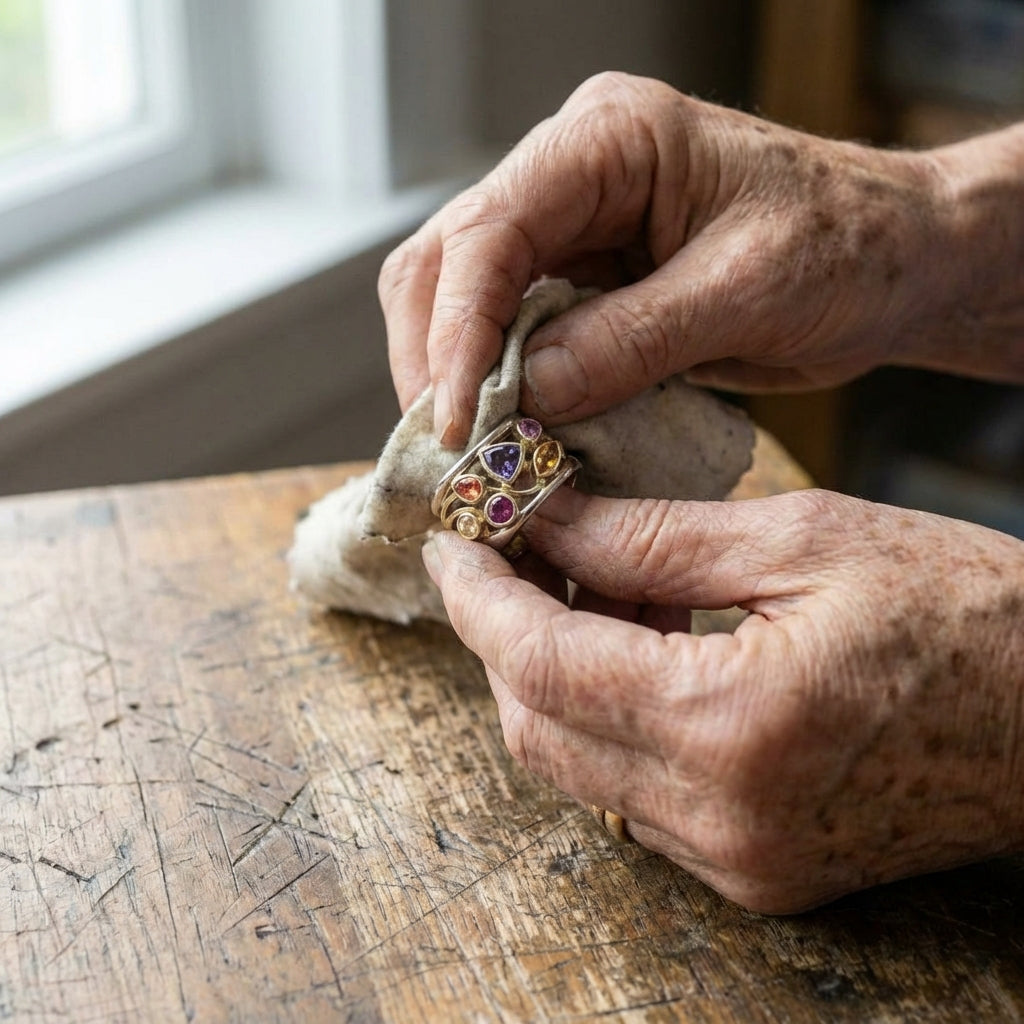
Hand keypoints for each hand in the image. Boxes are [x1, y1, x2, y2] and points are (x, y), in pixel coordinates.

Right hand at [379, 71, 995, 447]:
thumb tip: (524, 395)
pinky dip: (498, 386)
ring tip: (470, 451)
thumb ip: (631, 340)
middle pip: (448, 259)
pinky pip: (511, 332)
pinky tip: (507, 433)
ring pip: (463, 297)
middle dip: (435, 357)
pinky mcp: (583, 280)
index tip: (456, 421)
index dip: (458, 330)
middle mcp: (572, 173)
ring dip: (455, 376)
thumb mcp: (747, 291)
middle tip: (448, 448)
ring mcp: (571, 227)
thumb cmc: (848, 247)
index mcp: (610, 139)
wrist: (895, 259)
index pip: (490, 229)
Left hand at [421, 487, 1023, 912]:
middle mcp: (720, 817)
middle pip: (538, 726)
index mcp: (731, 723)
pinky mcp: (756, 869)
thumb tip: (546, 517)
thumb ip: (653, 535)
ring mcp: (737, 859)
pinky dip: (609, 714)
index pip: (540, 663)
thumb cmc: (964, 612)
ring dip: (556, 670)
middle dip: (504, 634)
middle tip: (519, 550)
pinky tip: (642, 642)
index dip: (477, 598)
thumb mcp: (803, 538)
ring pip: (575, 764)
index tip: (452, 541)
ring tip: (598, 582)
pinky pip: (631, 792)